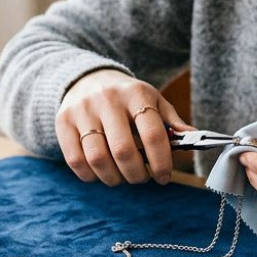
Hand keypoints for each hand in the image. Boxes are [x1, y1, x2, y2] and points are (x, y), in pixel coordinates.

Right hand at [56, 69, 192, 185]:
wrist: (87, 78)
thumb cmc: (127, 97)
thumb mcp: (152, 100)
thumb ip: (172, 121)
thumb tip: (194, 139)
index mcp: (136, 94)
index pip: (153, 134)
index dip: (161, 162)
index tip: (164, 177)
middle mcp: (108, 99)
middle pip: (124, 151)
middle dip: (137, 174)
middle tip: (142, 178)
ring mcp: (82, 110)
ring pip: (98, 159)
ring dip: (113, 178)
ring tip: (121, 177)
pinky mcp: (62, 122)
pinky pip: (75, 160)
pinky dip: (90, 176)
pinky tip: (101, 173)